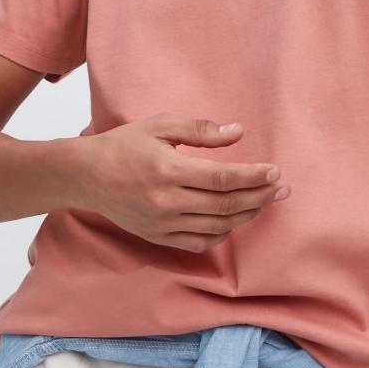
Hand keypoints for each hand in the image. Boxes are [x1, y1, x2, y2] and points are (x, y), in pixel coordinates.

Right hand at [73, 112, 288, 250]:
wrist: (85, 176)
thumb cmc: (124, 144)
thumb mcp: (160, 125)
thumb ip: (200, 130)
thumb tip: (238, 132)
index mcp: (168, 170)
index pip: (222, 178)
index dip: (253, 176)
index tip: (275, 171)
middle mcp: (166, 202)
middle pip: (225, 205)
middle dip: (260, 197)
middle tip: (283, 189)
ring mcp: (162, 224)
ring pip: (217, 226)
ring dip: (247, 215)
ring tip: (266, 202)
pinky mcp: (157, 237)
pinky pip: (199, 242)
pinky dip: (223, 233)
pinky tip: (236, 219)